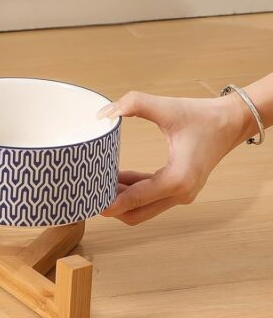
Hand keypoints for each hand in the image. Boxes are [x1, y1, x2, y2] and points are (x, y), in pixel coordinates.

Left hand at [98, 90, 253, 224]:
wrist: (231, 122)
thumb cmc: (202, 115)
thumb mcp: (167, 107)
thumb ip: (134, 104)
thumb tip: (103, 113)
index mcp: (177, 179)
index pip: (135, 199)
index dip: (109, 203)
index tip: (87, 202)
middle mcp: (181, 193)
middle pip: (136, 213)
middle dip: (111, 206)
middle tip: (85, 193)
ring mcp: (182, 194)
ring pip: (143, 208)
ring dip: (120, 199)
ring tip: (94, 183)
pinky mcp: (180, 188)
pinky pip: (150, 198)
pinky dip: (133, 192)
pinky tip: (115, 178)